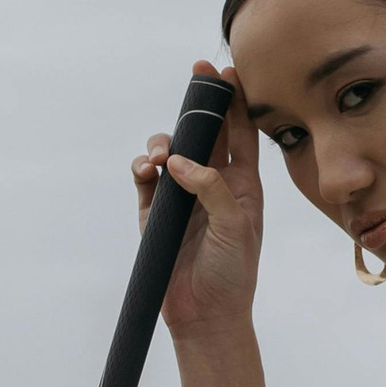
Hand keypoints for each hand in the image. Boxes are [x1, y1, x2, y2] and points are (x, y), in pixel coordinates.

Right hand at [135, 62, 263, 342]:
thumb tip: (179, 162)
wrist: (206, 317)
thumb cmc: (233, 273)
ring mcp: (182, 197)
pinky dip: (143, 168)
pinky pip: (145, 180)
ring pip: (170, 152)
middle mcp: (212, 184)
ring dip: (164, 143)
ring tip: (161, 158)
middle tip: (194, 78)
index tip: (227, 70)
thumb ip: (211, 188)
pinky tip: (147, 170)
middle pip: (202, 133)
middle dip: (197, 105)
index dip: (235, 100)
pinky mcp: (155, 214)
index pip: (240, 133)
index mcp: (242, 184)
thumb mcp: (235, 226)